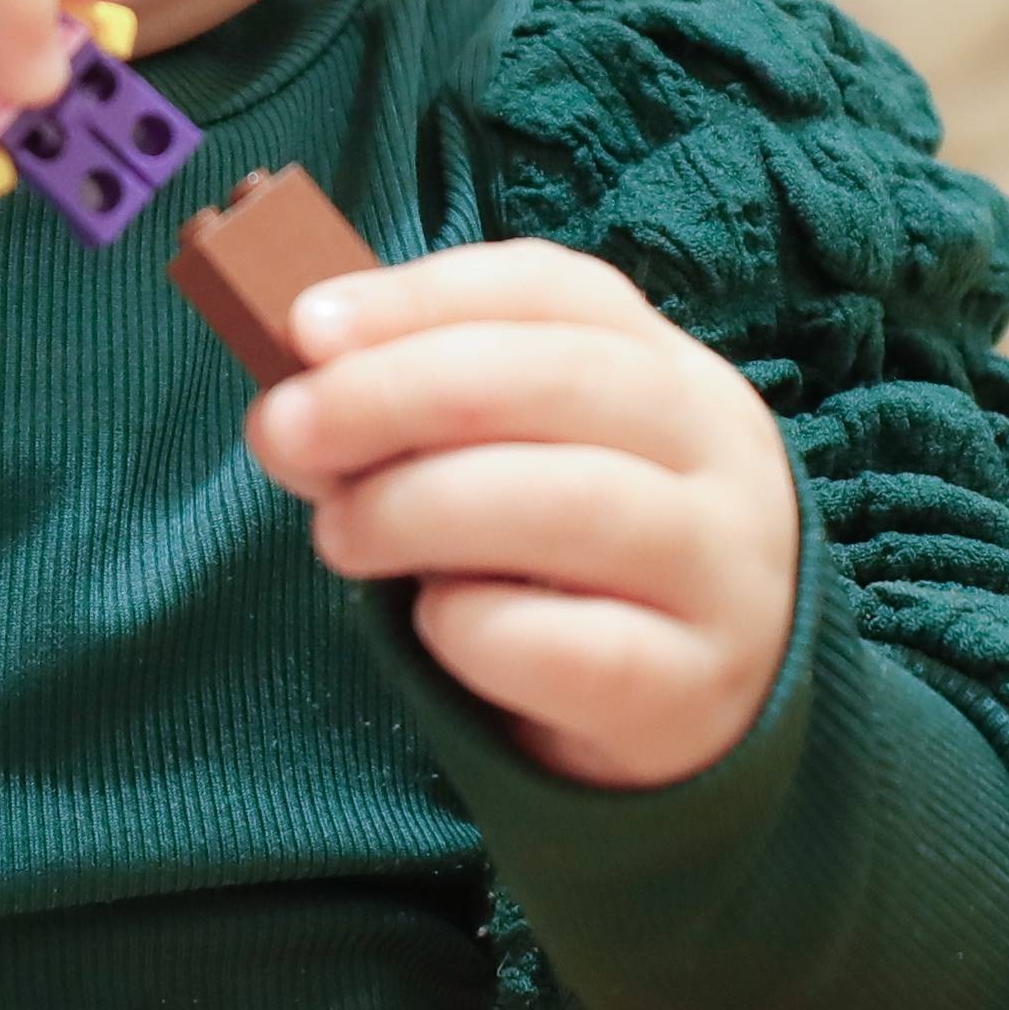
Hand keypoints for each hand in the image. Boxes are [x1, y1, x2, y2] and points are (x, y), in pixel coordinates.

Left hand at [246, 240, 802, 789]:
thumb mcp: (530, 462)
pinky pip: (568, 645)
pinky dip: (471, 626)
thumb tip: (298, 397)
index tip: (307, 329)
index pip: (556, 290)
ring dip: (417, 508)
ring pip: (569, 503)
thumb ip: (433, 413)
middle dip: (394, 394)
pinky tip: (439, 624)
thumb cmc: (576, 567)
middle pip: (559, 380)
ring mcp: (723, 577)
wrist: (693, 719)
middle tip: (285, 432)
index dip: (422, 297)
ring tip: (340, 535)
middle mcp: (722, 460)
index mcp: (675, 374)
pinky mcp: (691, 690)